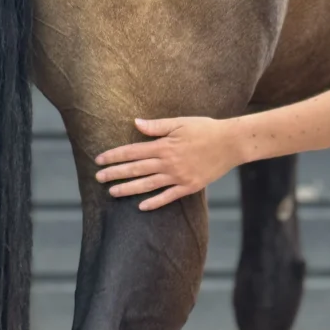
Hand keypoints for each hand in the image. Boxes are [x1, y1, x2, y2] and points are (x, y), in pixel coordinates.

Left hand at [94, 116, 240, 210]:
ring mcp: (178, 177)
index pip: (132, 151)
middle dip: (115, 173)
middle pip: (136, 169)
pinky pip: (168, 197)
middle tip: (98, 178)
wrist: (231, 143)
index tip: (100, 159)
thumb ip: (157, 125)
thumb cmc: (206, 129)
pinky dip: (154, 202)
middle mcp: (168, 163)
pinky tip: (141, 206)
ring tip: (112, 192)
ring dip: (128, 189)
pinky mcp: (189, 186)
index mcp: (164, 145)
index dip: (114, 156)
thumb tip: (136, 123)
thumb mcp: (181, 122)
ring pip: (147, 185)